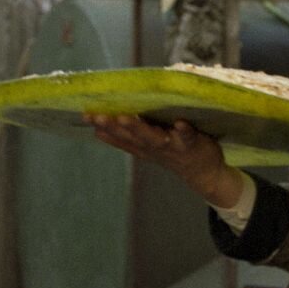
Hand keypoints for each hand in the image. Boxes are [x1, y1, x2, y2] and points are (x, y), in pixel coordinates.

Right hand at [83, 114, 244, 208]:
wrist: (202, 172)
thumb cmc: (172, 151)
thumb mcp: (146, 145)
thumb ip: (126, 138)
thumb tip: (97, 130)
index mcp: (142, 146)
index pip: (119, 136)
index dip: (103, 127)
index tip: (85, 116)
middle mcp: (154, 147)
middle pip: (132, 137)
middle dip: (114, 126)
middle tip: (98, 116)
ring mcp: (172, 146)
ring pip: (153, 138)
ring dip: (139, 128)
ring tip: (125, 117)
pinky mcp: (192, 143)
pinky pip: (187, 137)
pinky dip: (183, 131)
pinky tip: (180, 122)